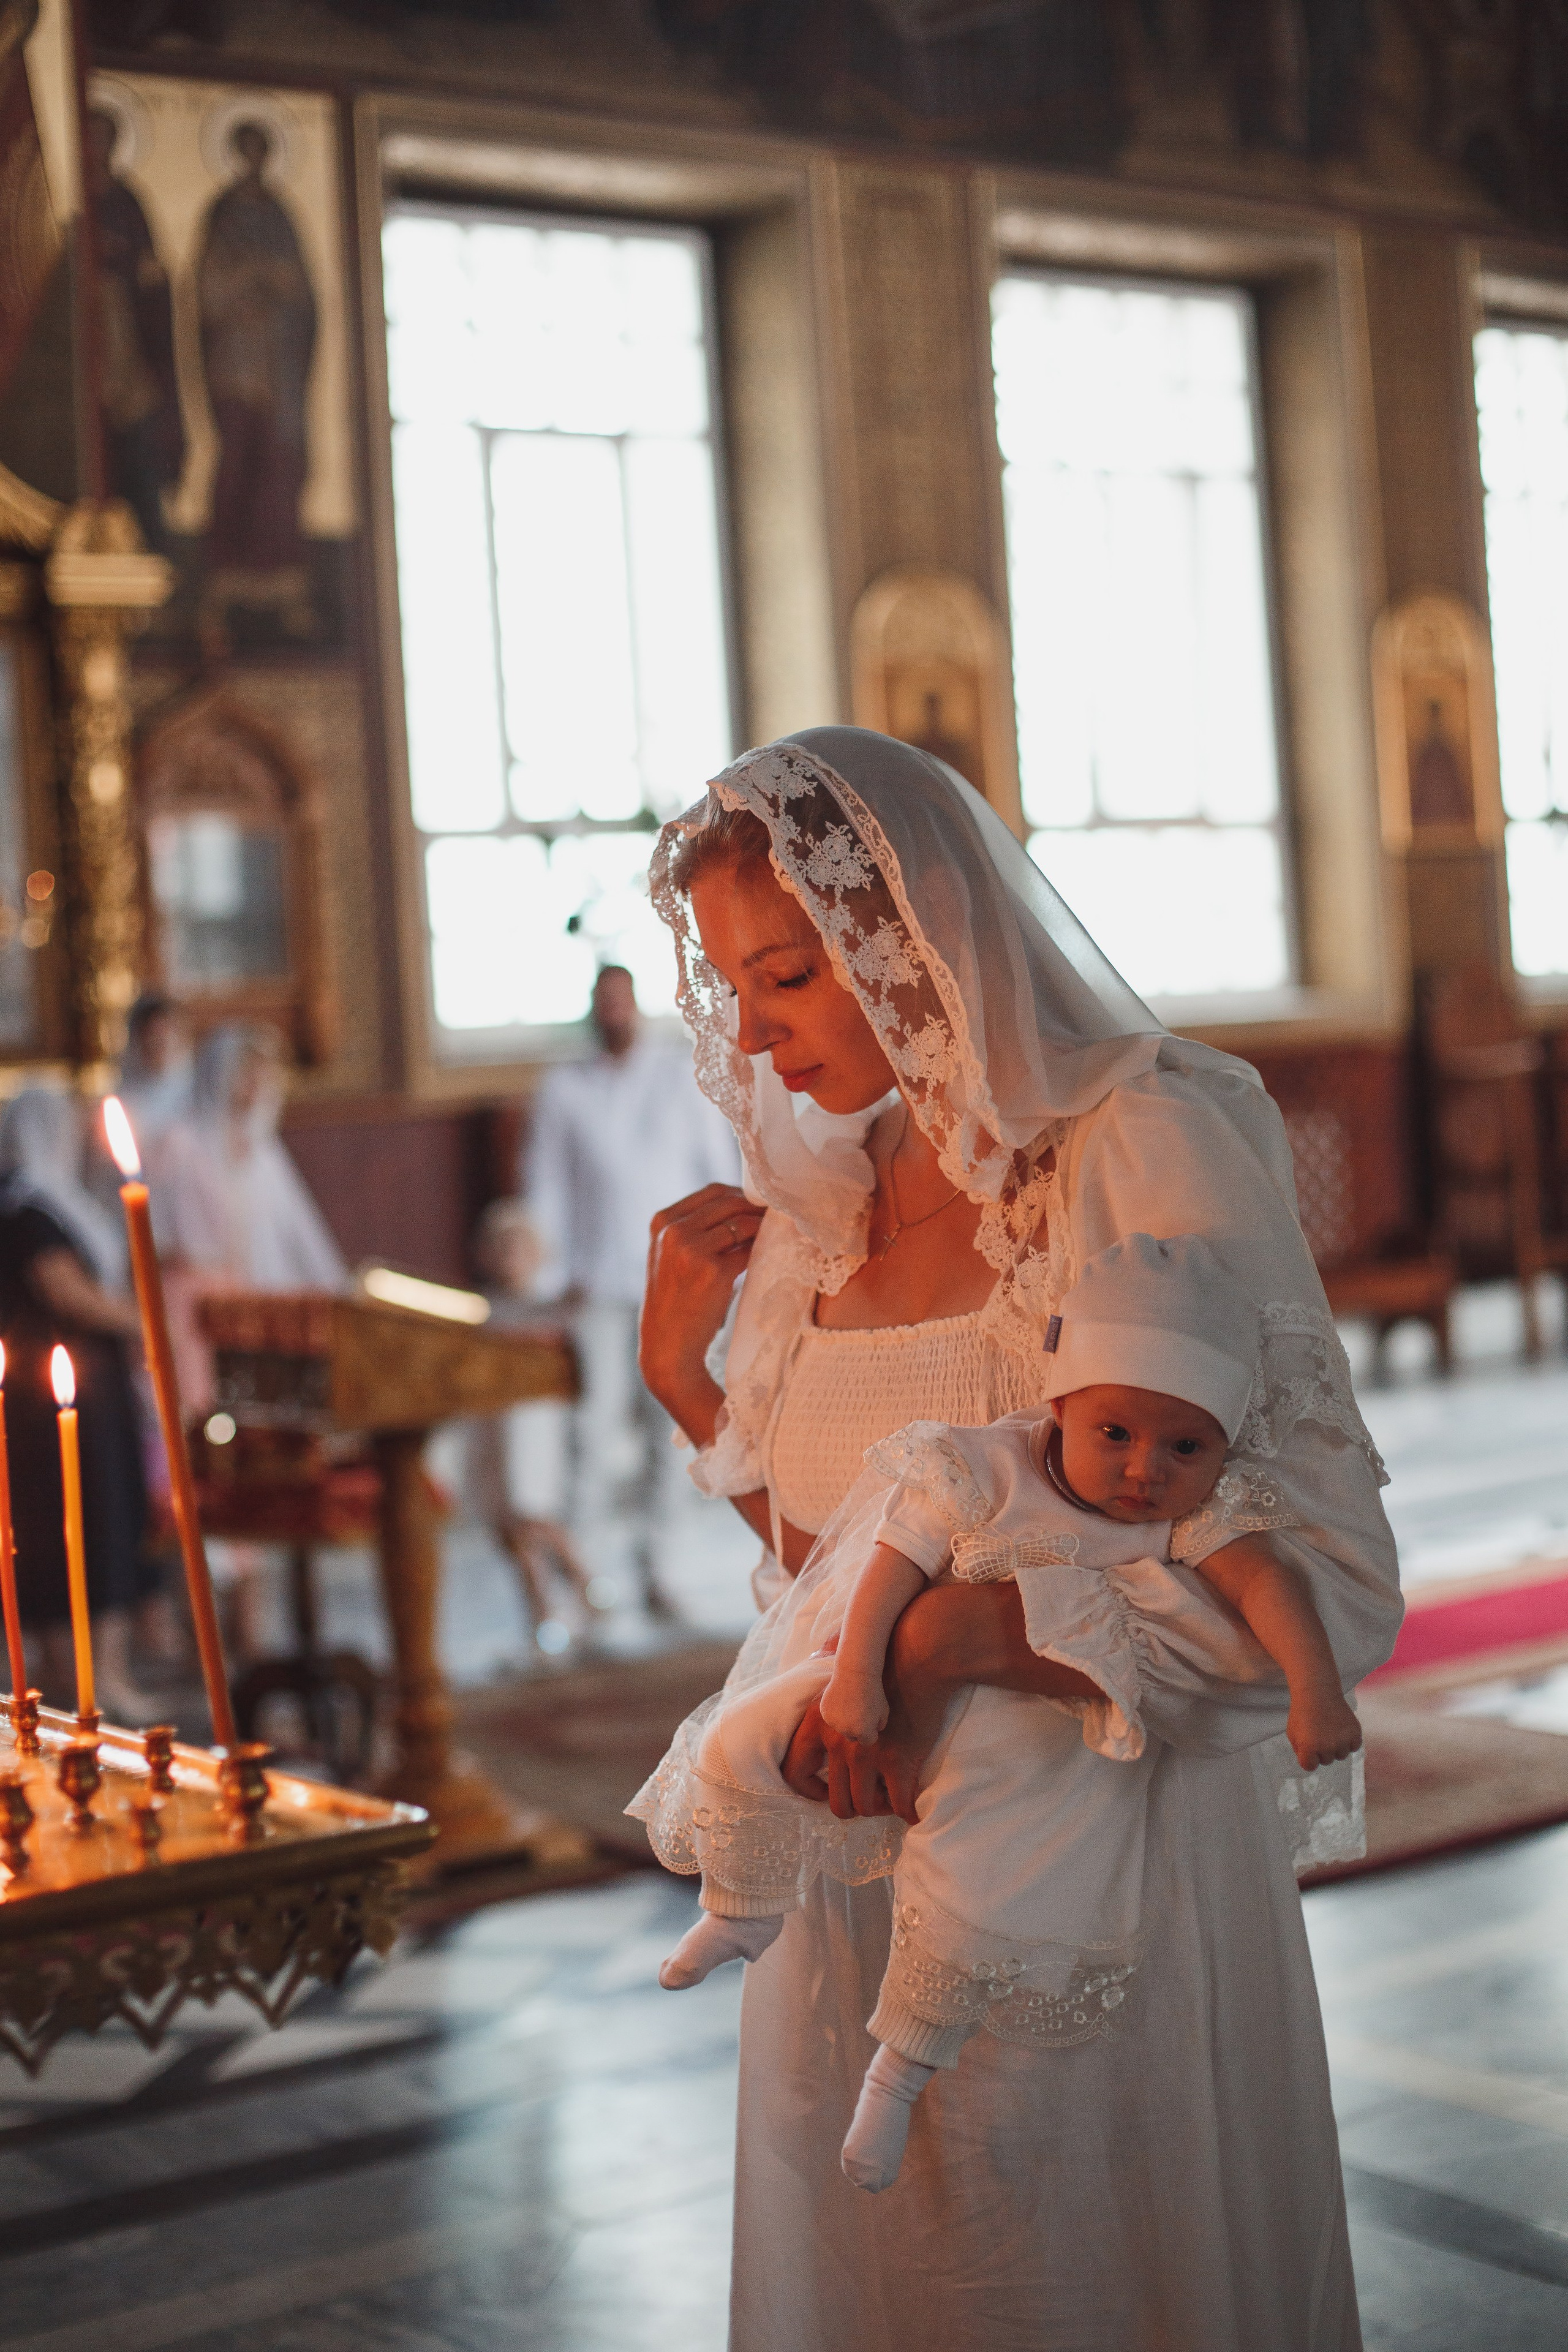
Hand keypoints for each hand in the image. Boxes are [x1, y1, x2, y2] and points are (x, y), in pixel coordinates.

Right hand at [640, 1183, 763, 1424]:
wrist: (667, 1346)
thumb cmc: (675, 1302)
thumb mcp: (671, 1256)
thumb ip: (695, 1228)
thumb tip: (746, 1207)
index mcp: (661, 1222)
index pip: (711, 1192)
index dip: (741, 1194)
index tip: (759, 1203)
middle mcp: (673, 1231)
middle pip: (728, 1202)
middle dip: (756, 1206)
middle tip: (778, 1214)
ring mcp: (692, 1249)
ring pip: (741, 1223)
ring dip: (763, 1225)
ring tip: (777, 1231)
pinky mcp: (713, 1271)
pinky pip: (749, 1250)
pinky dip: (763, 1248)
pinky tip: (772, 1251)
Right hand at [820, 1669, 888, 1745]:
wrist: (855, 1673)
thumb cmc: (873, 1691)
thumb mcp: (884, 1711)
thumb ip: (880, 1725)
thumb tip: (874, 1731)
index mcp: (863, 1732)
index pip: (868, 1741)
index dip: (871, 1730)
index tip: (871, 1718)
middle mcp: (846, 1731)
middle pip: (852, 1737)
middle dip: (857, 1728)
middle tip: (860, 1711)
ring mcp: (834, 1722)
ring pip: (841, 1728)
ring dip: (845, 1721)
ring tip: (850, 1704)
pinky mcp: (824, 1714)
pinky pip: (832, 1719)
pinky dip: (835, 1713)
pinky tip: (841, 1700)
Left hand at [1287, 1688, 1363, 1772]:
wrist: (1318, 1691)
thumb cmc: (1302, 1712)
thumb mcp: (1292, 1732)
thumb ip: (1300, 1751)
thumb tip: (1312, 1763)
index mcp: (1308, 1748)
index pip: (1310, 1766)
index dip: (1308, 1756)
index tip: (1308, 1744)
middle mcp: (1326, 1747)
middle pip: (1326, 1761)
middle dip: (1322, 1750)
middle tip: (1319, 1732)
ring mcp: (1342, 1740)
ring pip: (1341, 1755)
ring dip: (1336, 1746)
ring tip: (1330, 1730)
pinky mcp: (1355, 1733)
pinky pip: (1354, 1747)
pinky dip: (1349, 1741)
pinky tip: (1341, 1729)